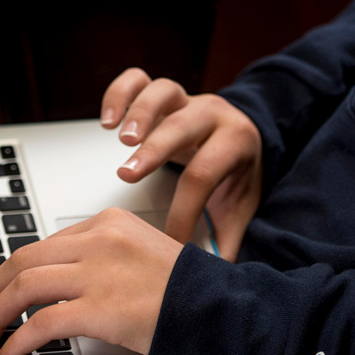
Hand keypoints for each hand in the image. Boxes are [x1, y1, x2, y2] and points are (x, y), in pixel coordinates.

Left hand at [0, 208, 182, 354]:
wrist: (222, 309)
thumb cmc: (188, 290)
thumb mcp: (141, 254)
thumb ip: (102, 259)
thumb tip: (56, 287)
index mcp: (108, 222)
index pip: (43, 245)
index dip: (11, 274)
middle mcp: (99, 240)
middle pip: (21, 260)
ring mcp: (98, 272)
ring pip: (22, 287)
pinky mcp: (100, 308)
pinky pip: (40, 325)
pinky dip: (15, 343)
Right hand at [100, 68, 261, 260]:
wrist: (246, 133)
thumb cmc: (237, 170)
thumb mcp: (242, 202)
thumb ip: (227, 236)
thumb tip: (217, 274)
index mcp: (234, 142)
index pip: (204, 175)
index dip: (183, 209)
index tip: (167, 237)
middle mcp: (210, 115)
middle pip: (181, 126)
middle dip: (153, 151)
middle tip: (127, 175)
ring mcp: (185, 100)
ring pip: (161, 93)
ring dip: (138, 113)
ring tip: (118, 138)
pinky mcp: (163, 95)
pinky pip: (138, 79)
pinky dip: (119, 93)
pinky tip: (107, 119)